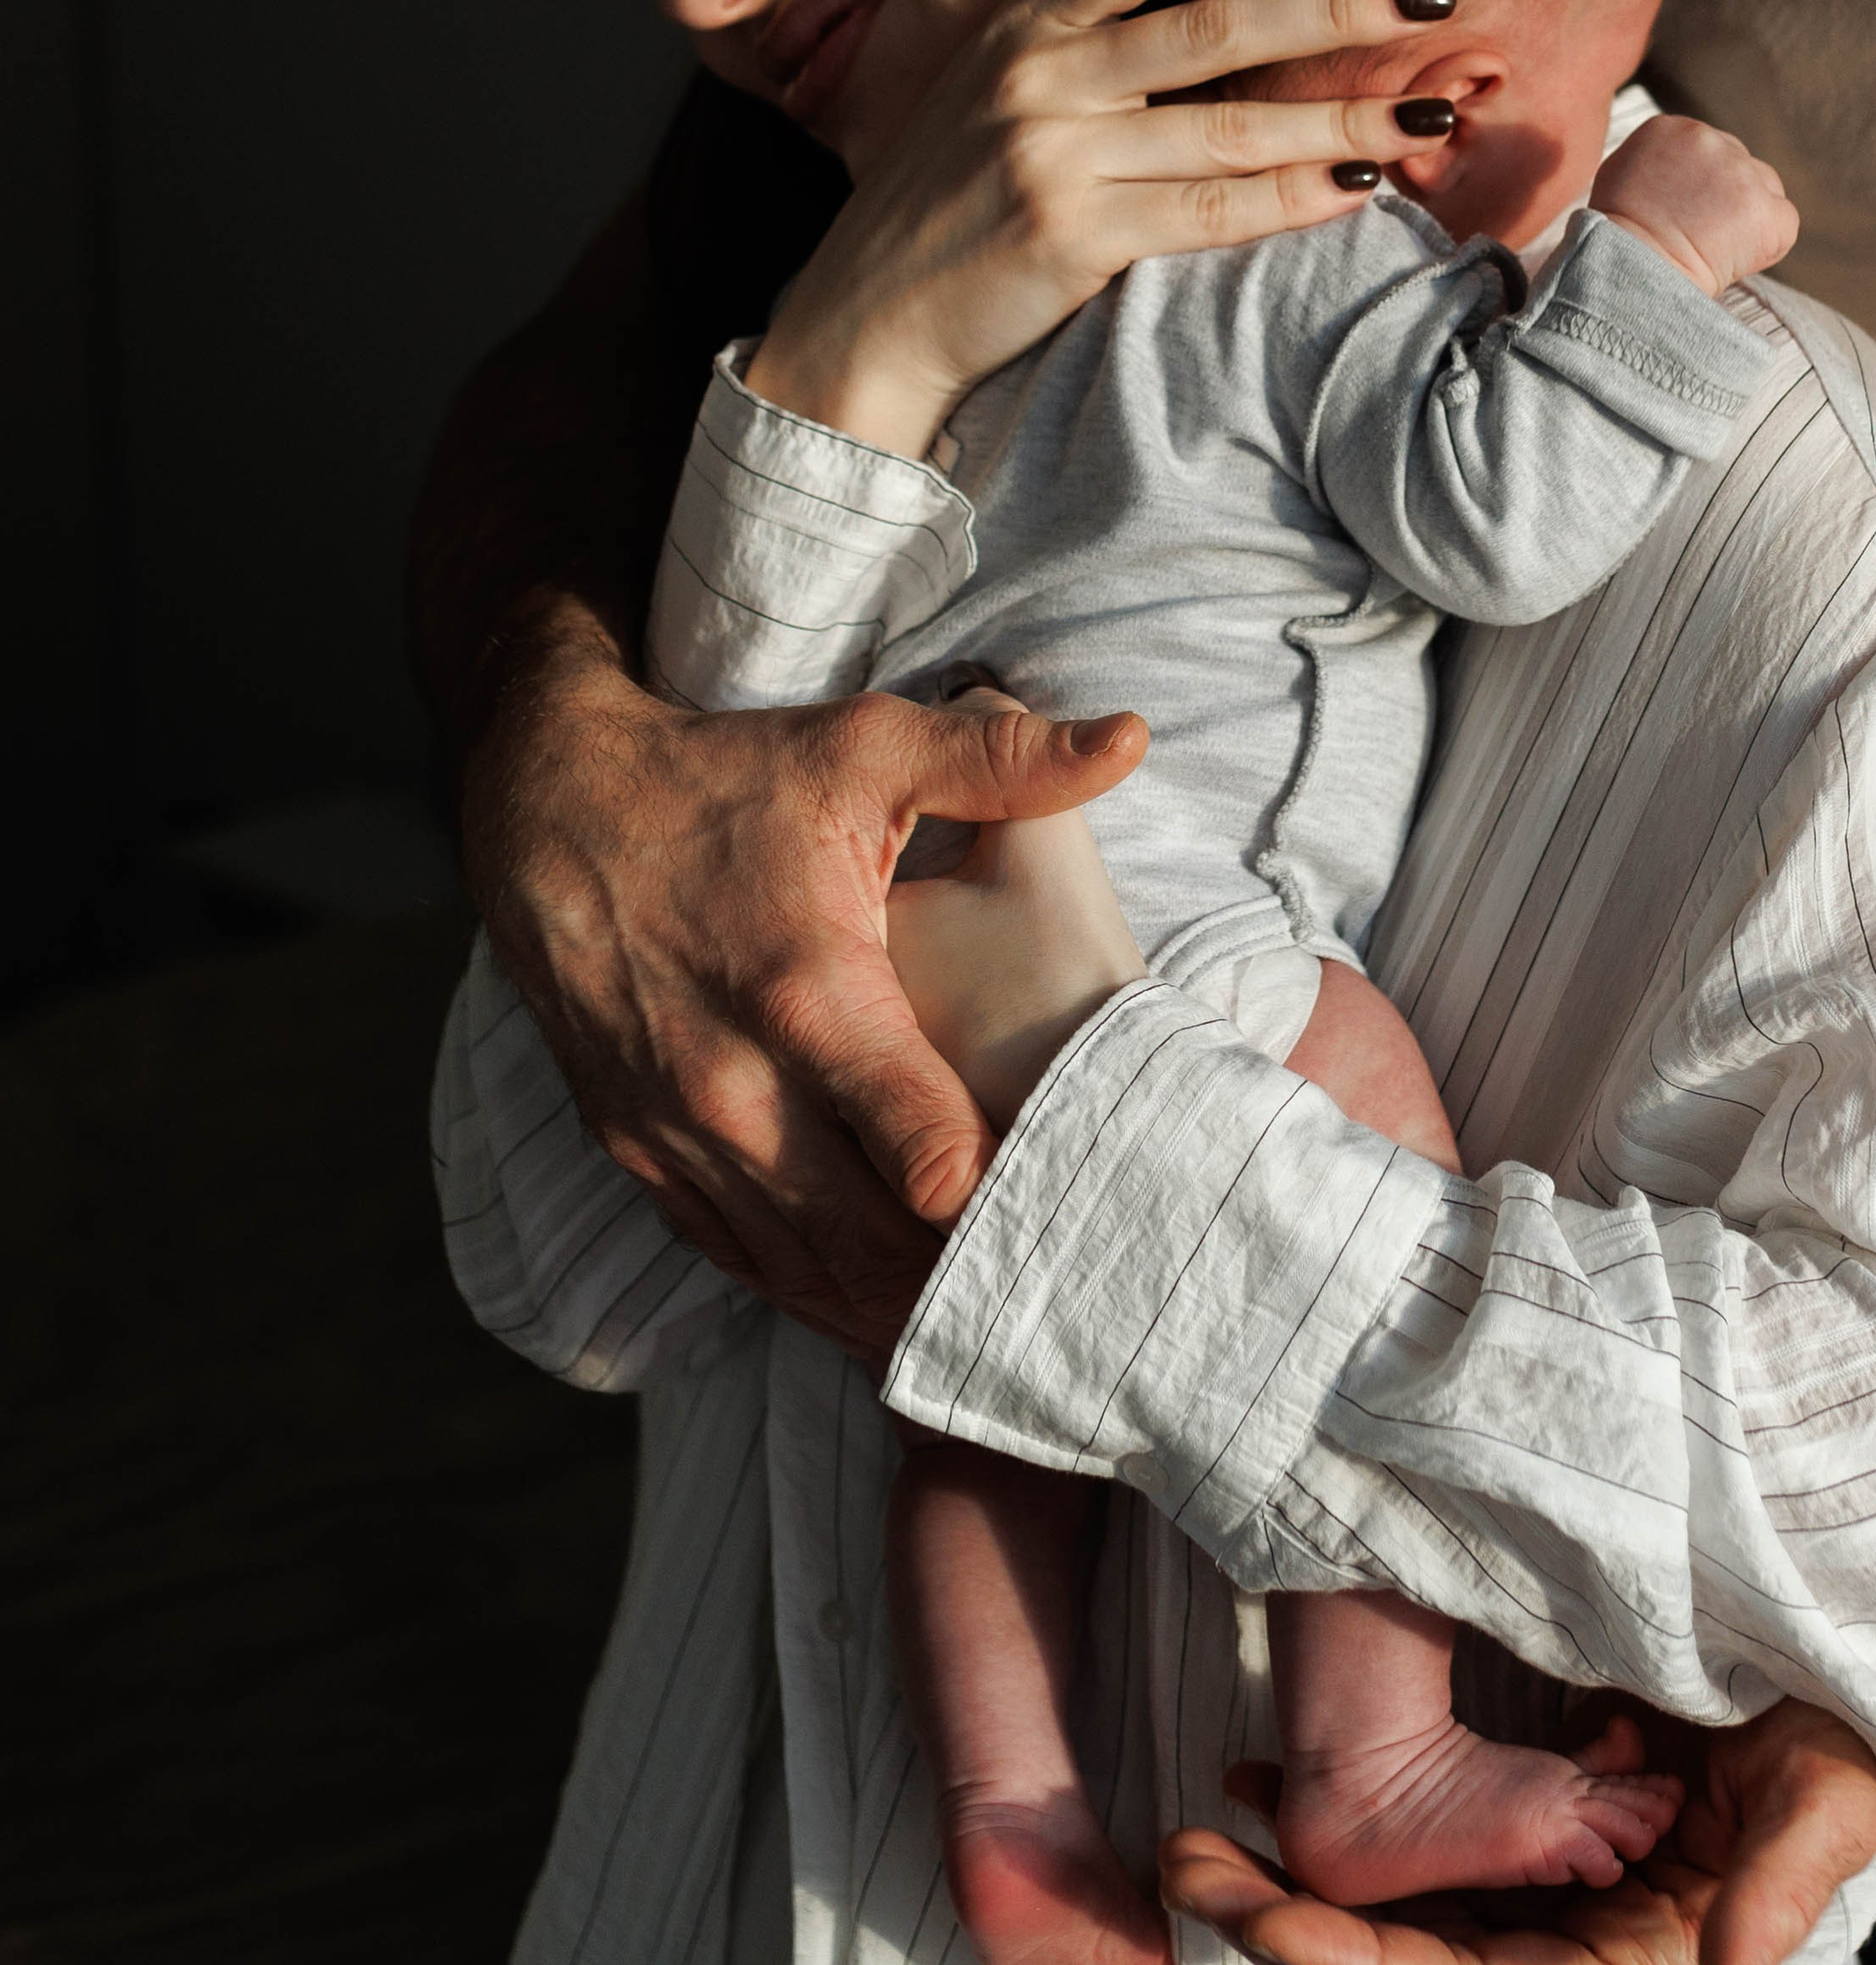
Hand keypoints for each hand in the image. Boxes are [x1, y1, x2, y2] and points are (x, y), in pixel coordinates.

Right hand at [461, 634, 1147, 1357]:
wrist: (552, 813)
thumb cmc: (728, 778)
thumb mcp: (867, 748)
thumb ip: (1003, 760)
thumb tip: (1131, 737)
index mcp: (813, 991)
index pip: (926, 1151)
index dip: (1008, 1197)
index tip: (1075, 1207)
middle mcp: (737, 1085)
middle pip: (877, 1246)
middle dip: (968, 1280)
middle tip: (1059, 1298)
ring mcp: (681, 1133)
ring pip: (808, 1274)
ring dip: (896, 1305)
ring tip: (993, 1329)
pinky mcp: (640, 1155)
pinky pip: (741, 1262)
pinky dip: (815, 1293)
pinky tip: (884, 1310)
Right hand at [746, 0, 1455, 454]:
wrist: (865, 318)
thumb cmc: (948, 203)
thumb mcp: (995, 92)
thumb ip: (1084, 46)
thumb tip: (1211, 9)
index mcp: (1024, 24)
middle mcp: (1037, 74)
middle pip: (1209, 26)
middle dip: (1331, 8)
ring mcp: (1051, 154)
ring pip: (1227, 124)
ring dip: (1342, 119)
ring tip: (1431, 113)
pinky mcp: (1070, 236)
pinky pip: (1206, 210)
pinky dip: (1288, 200)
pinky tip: (1356, 190)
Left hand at [1160, 1700, 1875, 1964]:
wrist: (1798, 1633)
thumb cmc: (1833, 1715)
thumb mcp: (1828, 1787)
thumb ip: (1782, 1882)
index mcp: (1625, 1950)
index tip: (1274, 1934)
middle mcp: (1567, 1922)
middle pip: (1413, 1955)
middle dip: (1295, 1929)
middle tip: (1189, 1870)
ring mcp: (1532, 1864)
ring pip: (1394, 1903)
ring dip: (1292, 1885)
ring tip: (1193, 1842)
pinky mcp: (1510, 1804)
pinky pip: (1405, 1838)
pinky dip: (1327, 1832)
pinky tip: (1253, 1786)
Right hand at [1590, 118, 1796, 298]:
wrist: (1631, 266)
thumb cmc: (1616, 233)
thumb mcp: (1620, 173)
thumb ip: (1655, 158)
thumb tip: (1673, 166)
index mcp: (1672, 128)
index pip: (1706, 149)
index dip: (1699, 185)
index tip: (1681, 210)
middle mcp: (1711, 140)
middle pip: (1739, 165)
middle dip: (1726, 198)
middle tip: (1697, 233)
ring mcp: (1742, 173)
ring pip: (1765, 191)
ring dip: (1748, 217)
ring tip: (1713, 247)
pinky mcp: (1768, 209)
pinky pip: (1782, 225)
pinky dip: (1767, 246)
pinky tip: (1732, 259)